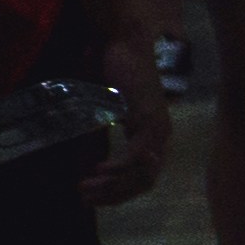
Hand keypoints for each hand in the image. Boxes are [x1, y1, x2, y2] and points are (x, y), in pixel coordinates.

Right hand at [78, 38, 166, 208]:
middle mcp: (160, 138)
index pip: (142, 180)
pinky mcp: (148, 120)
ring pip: (140, 173)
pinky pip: (136, 154)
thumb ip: (102, 133)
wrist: (124, 45)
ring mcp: (157, 131)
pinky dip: (119, 166)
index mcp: (153, 138)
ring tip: (86, 188)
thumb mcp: (107, 111)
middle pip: (142, 183)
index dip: (118, 194)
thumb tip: (84, 157)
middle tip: (86, 199)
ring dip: (112, 185)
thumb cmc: (114, 73)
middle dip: (113, 195)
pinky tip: (98, 172)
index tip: (93, 200)